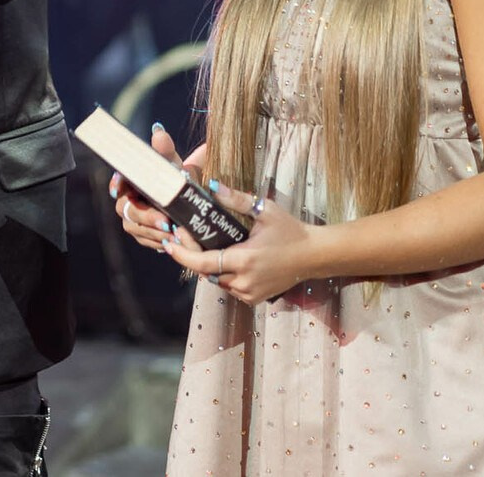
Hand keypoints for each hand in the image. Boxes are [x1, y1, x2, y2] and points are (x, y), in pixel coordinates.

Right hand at [108, 123, 197, 250]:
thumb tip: (159, 131)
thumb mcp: (173, 165)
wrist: (188, 202)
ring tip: (172, 232)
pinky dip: (158, 241)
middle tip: (165, 220)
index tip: (120, 190)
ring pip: (135, 227)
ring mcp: (133, 219)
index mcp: (130, 181)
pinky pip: (145, 241)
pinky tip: (171, 240)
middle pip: (127, 209)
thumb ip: (165, 150)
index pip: (118, 182)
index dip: (117, 185)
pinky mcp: (142, 235)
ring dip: (153, 231)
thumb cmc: (176, 179)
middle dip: (146, 216)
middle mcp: (127, 200)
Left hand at [158, 177, 318, 303]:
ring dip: (205, 265)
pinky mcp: (254, 298)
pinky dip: (220, 274)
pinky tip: (215, 257)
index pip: (204, 263)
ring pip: (216, 281)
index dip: (183, 254)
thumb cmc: (290, 231)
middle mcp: (245, 281)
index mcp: (245, 260)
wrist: (315, 256)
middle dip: (190, 255)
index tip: (168, 242)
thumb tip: (211, 185)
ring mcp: (250, 293)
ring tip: (195, 244)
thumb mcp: (265, 210)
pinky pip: (228, 287)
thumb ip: (236, 199)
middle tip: (180, 236)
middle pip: (206, 272)